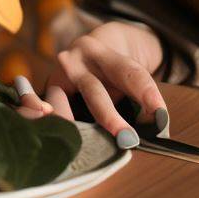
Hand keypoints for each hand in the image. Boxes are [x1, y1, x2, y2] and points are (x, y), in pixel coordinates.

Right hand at [16, 20, 164, 142]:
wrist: (85, 50)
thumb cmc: (111, 67)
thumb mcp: (127, 71)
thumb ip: (139, 95)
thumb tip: (157, 127)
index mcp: (103, 52)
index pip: (129, 73)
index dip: (146, 93)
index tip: (161, 114)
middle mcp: (77, 60)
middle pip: (95, 91)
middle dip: (109, 117)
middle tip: (127, 139)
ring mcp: (57, 76)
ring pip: (60, 100)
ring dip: (70, 124)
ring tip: (79, 147)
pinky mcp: (46, 92)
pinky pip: (37, 106)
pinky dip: (43, 121)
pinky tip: (49, 139)